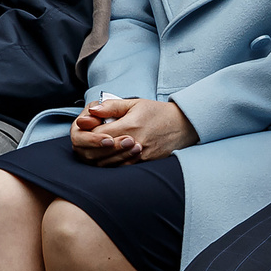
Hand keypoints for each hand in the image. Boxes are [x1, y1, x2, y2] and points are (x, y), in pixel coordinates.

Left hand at [69, 97, 197, 164]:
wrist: (184, 125)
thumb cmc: (158, 113)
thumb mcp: (135, 103)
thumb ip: (111, 106)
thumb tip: (92, 110)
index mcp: (130, 126)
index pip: (97, 135)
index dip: (87, 133)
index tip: (87, 128)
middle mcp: (134, 142)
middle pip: (99, 152)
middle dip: (89, 146)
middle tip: (88, 140)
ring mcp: (140, 155)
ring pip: (107, 163)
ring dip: (98, 156)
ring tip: (96, 147)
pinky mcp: (144, 162)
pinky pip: (120, 167)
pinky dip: (110, 162)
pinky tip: (108, 155)